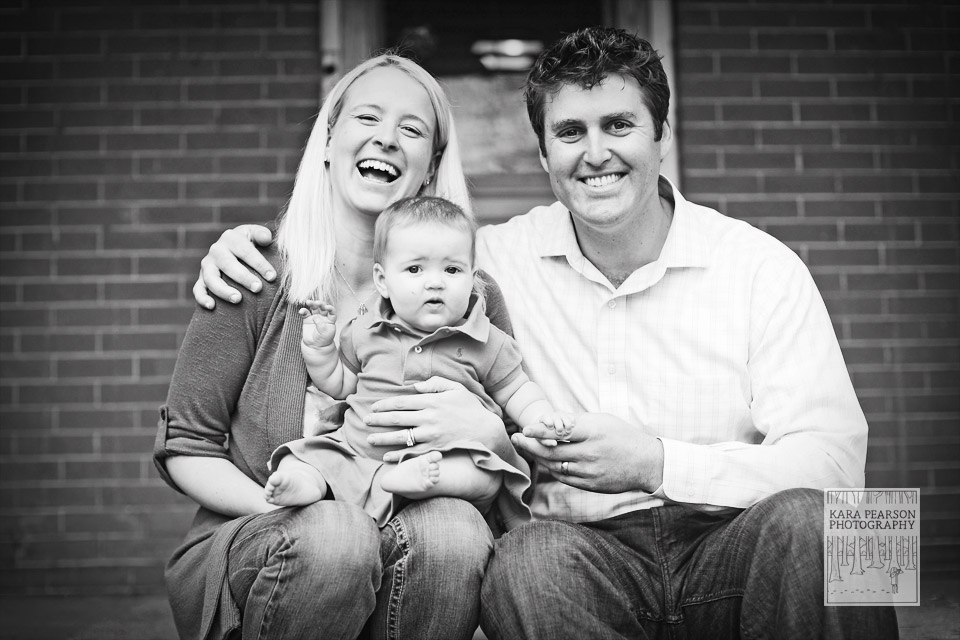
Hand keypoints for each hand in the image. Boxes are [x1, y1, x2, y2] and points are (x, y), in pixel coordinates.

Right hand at [193, 224, 275, 308]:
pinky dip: (202, 298)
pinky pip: (198, 289)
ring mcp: (207, 265)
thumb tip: (266, 238)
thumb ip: (262, 234)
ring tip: (237, 299)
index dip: (259, 264)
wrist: (235, 251)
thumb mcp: (256, 235)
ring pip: (211, 278)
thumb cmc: (251, 244)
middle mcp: (216, 250)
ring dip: (223, 290)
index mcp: (231, 238)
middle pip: (228, 264)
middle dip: (243, 277)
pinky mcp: (201, 279)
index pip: (245, 251)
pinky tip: (212, 306)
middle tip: (258, 288)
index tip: (272, 277)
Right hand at [299, 301, 336, 348]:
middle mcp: (323, 317)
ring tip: (308, 302)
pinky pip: (305, 313)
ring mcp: (315, 317)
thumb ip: (320, 324)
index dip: (330, 308)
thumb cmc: (323, 339)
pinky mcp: (307, 319)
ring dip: (311, 304)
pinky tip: (301, 311)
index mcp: (330, 319)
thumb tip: (315, 317)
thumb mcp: (324, 332)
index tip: (327, 307)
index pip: (332, 311)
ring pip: (314, 308)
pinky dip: (303, 311)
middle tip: (316, 302)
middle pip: (322, 307)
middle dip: (320, 304)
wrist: (315, 346)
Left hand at [364, 376, 504, 461]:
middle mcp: (429, 418)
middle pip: (397, 418)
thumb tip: (416, 387)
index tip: (374, 406)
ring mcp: (431, 435)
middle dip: (379, 419)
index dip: (385, 404)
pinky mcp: (435, 449)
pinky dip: (398, 455)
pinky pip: (412, 453)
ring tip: (370, 438)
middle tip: (365, 420)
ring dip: (383, 438)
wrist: (486, 432)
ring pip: (401, 437)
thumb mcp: (457, 389)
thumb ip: (436, 384)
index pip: (402, 402)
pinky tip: (386, 457)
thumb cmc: (471, 409)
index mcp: (432, 402)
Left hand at [512, 412, 663, 493]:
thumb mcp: (603, 420)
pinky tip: (546, 461)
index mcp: (593, 433)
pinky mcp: (590, 485)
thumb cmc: (623, 436)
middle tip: (516, 438)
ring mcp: (589, 472)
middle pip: (552, 452)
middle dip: (530, 445)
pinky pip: (564, 477)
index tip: (524, 428)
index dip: (540, 431)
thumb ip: (578, 421)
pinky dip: (553, 468)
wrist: (646, 463)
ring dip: (539, 457)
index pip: (561, 432)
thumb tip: (554, 419)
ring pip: (555, 466)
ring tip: (527, 447)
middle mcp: (589, 454)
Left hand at [531, 411, 575, 446]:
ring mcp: (560, 414)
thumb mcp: (542, 439)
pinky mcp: (567, 416)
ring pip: (565, 417)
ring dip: (567, 425)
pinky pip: (571, 417)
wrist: (548, 428)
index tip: (551, 429)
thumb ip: (547, 442)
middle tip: (559, 433)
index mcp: (544, 418)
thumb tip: (555, 443)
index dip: (549, 423)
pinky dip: (573, 421)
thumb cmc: (544, 434)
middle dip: (559, 426)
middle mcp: (552, 415)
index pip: (547, 418)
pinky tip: (573, 426)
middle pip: (557, 418)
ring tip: (568, 432)